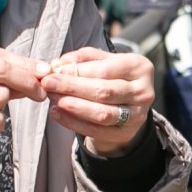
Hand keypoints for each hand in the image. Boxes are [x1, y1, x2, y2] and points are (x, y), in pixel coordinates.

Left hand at [41, 44, 156, 156]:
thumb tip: (58, 64)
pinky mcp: (125, 133)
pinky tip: (56, 113)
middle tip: (48, 83)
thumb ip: (83, 59)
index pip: (106, 69)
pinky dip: (73, 123)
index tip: (54, 70)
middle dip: (72, 87)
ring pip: (102, 113)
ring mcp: (137, 115)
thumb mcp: (104, 61)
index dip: (78, 71)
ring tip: (53, 98)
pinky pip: (96, 131)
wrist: (127, 104)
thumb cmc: (112, 77)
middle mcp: (143, 92)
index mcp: (140, 67)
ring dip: (73, 106)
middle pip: (104, 91)